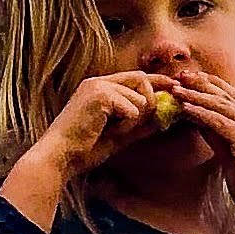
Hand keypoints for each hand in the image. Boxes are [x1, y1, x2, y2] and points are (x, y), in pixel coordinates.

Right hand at [0, 71, 181, 230]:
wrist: (60, 156)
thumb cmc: (84, 149)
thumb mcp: (119, 136)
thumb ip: (139, 126)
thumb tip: (163, 120)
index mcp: (99, 88)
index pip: (135, 77)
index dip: (157, 80)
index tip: (173, 85)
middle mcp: (98, 82)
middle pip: (141, 78)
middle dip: (152, 99)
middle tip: (153, 119)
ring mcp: (98, 86)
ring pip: (139, 95)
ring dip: (136, 118)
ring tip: (118, 130)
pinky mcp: (100, 95)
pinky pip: (132, 108)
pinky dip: (127, 123)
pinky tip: (110, 131)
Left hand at [155, 51, 234, 233]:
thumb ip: (221, 137)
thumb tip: (200, 121)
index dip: (213, 86)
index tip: (192, 78)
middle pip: (229, 97)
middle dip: (203, 84)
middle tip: (181, 75)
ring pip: (224, 106)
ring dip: (198, 95)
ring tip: (177, 88)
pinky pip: (221, 123)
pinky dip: (202, 113)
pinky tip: (186, 108)